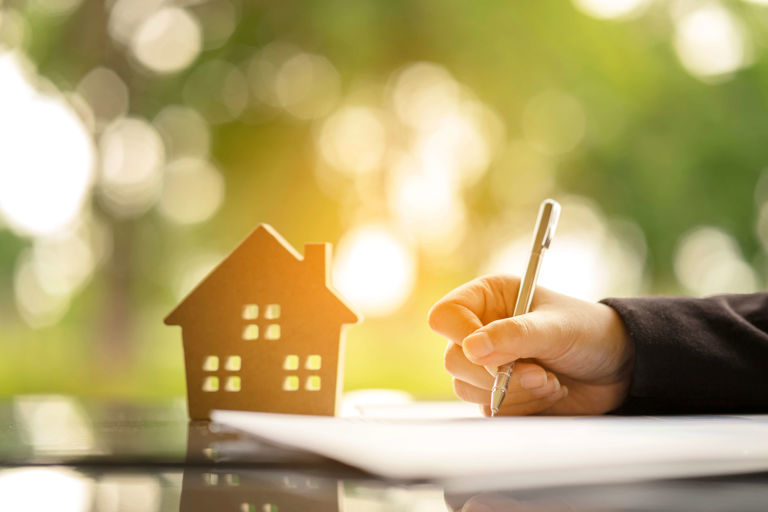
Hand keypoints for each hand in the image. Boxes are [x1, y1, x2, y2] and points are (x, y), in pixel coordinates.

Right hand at [428, 274, 633, 415]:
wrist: (617, 368)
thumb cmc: (588, 333)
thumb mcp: (555, 328)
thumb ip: (514, 335)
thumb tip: (471, 348)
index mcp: (487, 298)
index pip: (445, 316)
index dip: (462, 336)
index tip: (493, 352)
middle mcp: (480, 329)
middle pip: (453, 359)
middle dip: (498, 374)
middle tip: (540, 372)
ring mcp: (486, 363)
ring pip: (467, 388)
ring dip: (513, 392)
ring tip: (550, 381)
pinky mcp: (496, 392)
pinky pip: (488, 408)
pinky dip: (520, 406)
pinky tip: (546, 393)